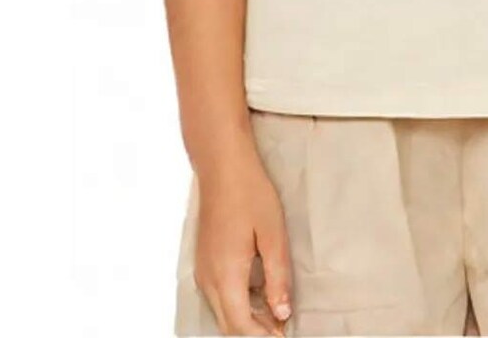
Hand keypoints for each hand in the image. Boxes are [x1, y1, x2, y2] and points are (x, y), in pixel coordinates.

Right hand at [194, 145, 294, 336]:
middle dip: (254, 333)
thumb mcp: (273, 234)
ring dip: (245, 320)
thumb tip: (282, 313)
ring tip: (274, 316)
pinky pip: (217, 296)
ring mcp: (202, 270)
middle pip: (228, 324)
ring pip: (221, 312)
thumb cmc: (251, 194)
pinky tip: (256, 295)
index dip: (263, 336)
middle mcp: (208, 278)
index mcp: (226, 274)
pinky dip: (236, 305)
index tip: (284, 335)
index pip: (240, 325)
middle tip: (282, 328)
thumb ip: (277, 277)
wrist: (222, 166)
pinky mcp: (204, 260)